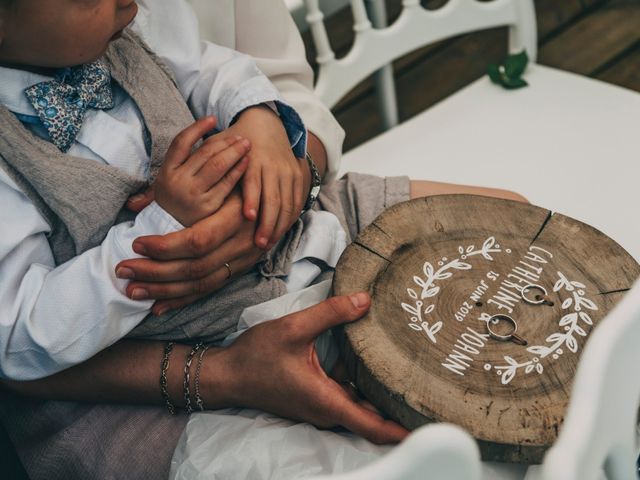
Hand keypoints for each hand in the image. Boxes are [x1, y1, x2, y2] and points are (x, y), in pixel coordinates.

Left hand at [117, 190, 263, 313]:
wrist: (273, 195)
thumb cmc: (239, 179)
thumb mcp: (217, 177)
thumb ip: (180, 189)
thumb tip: (134, 204)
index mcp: (236, 217)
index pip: (199, 240)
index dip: (167, 246)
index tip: (137, 244)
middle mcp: (242, 243)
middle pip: (196, 268)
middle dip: (155, 272)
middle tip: (123, 270)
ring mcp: (242, 261)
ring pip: (201, 284)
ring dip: (164, 290)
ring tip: (132, 291)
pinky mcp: (238, 271)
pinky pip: (208, 291)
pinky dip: (182, 300)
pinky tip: (158, 306)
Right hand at [154, 116, 250, 225]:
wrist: (170, 231)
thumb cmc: (175, 199)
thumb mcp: (169, 178)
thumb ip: (182, 159)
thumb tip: (202, 131)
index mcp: (166, 171)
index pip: (181, 142)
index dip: (197, 128)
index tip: (212, 119)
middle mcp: (178, 181)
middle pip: (205, 153)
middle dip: (225, 142)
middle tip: (240, 135)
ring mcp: (193, 194)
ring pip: (217, 165)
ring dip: (234, 152)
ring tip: (246, 145)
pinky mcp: (208, 206)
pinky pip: (227, 183)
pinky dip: (238, 170)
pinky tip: (246, 162)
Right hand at [207, 292, 408, 443]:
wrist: (227, 375)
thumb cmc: (256, 356)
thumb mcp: (295, 327)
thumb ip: (332, 313)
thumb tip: (366, 300)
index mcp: (326, 401)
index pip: (373, 426)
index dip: (402, 430)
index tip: (430, 429)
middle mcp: (327, 410)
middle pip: (372, 420)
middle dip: (400, 412)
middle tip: (428, 396)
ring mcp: (320, 407)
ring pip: (360, 408)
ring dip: (382, 399)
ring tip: (409, 379)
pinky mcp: (315, 399)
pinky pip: (347, 398)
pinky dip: (363, 388)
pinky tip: (374, 366)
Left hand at [221, 105, 308, 249]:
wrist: (266, 124)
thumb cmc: (235, 139)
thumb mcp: (220, 144)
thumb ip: (209, 161)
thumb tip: (196, 186)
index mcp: (252, 158)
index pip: (253, 182)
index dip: (252, 200)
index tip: (248, 218)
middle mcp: (272, 165)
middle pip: (273, 198)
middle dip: (267, 223)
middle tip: (259, 244)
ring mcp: (287, 171)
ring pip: (287, 203)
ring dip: (279, 226)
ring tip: (268, 243)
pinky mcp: (296, 176)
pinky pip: (297, 200)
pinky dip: (290, 218)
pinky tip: (280, 232)